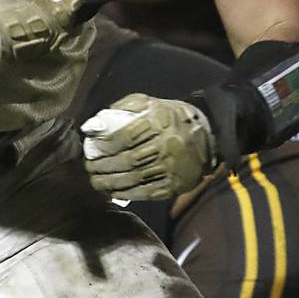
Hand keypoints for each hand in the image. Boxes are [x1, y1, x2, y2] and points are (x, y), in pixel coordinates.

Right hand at [0, 0, 89, 107]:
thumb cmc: (1, 7)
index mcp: (62, 14)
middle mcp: (56, 34)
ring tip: (44, 0)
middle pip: (74, 14)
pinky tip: (18, 17)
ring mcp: (39, 46)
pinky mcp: (20, 53)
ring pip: (55, 27)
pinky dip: (33, 23)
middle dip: (73, 0)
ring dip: (53, 13)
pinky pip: (34, 35)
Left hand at [81, 93, 216, 200]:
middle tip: (89, 167)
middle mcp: (167, 145)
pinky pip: (147, 192)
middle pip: (128, 160)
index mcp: (159, 122)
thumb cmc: (171, 117)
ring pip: (135, 178)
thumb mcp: (150, 103)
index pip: (126, 137)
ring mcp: (172, 167)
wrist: (209, 135)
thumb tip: (93, 125)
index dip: (105, 146)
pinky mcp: (176, 184)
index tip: (92, 149)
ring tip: (96, 182)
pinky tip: (113, 192)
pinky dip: (127, 194)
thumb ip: (122, 109)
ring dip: (110, 183)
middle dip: (103, 166)